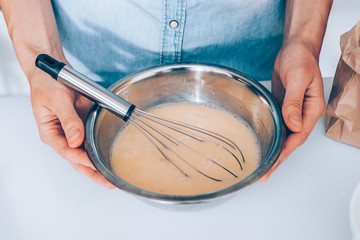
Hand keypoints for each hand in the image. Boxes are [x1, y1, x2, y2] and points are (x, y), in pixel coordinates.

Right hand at [29, 66, 114, 188]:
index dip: (81, 158)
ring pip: (86, 153)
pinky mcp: (83, 125)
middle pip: (77, 159)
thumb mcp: (56, 100)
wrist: (53, 71)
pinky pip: (92, 140)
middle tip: (108, 182)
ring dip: (98, 165)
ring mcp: (73, 132)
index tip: (94, 164)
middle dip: (93, 172)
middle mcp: (62, 136)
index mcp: (50, 132)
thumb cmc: (47, 84)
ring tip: (112, 176)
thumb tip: (76, 139)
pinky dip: (100, 149)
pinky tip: (110, 157)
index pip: (66, 150)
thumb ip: (68, 119)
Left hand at [259, 40, 325, 181]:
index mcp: (311, 110)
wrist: (295, 49)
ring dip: (274, 151)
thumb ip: (294, 101)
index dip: (284, 153)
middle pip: (290, 142)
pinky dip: (271, 137)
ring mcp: (293, 112)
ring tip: (262, 166)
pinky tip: (263, 145)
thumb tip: (293, 124)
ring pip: (284, 137)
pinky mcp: (284, 108)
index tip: (272, 165)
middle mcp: (303, 114)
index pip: (297, 137)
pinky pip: (278, 127)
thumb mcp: (298, 78)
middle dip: (277, 159)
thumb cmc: (300, 59)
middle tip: (264, 174)